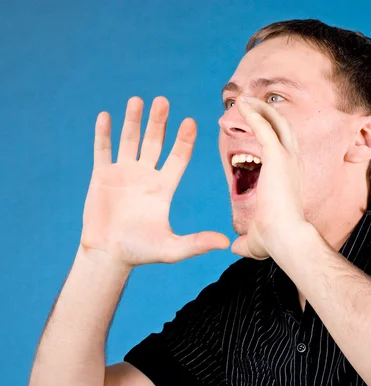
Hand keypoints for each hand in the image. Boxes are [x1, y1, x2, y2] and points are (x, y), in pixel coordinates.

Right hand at [81, 96, 229, 266]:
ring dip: (133, 121)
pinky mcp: (102, 177)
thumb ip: (197, 243)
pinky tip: (106, 116)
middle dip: (159, 122)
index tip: (190, 122)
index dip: (183, 140)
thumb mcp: (173, 249)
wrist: (109, 256)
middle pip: (155, 142)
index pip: (178, 157)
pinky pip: (103, 151)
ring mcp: (124, 174)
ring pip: (130, 140)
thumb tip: (225, 244)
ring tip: (138, 100)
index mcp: (164, 187)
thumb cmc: (141, 252)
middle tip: (163, 101)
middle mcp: (146, 176)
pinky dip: (104, 134)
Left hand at [230, 97, 309, 259]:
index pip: (283, 149)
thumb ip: (245, 241)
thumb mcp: (256, 238)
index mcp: (290, 178)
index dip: (271, 136)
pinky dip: (254, 113)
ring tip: (244, 98)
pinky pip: (264, 127)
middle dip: (268, 115)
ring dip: (261, 109)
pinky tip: (241, 104)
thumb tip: (234, 249)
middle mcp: (293, 163)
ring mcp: (287, 158)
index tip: (256, 128)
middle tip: (251, 104)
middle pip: (284, 129)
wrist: (285, 238)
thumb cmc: (275, 242)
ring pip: (276, 123)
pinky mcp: (277, 156)